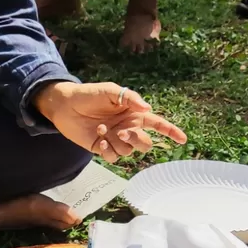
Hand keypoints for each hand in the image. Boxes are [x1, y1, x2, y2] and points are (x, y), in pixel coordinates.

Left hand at [34, 81, 186, 158]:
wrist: (64, 104)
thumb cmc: (89, 94)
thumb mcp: (110, 90)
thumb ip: (129, 98)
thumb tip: (148, 109)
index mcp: (134, 114)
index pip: (157, 124)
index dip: (171, 131)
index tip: (182, 139)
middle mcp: (128, 128)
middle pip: (145, 143)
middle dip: (137, 140)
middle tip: (123, 132)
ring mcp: (116, 140)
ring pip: (129, 152)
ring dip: (118, 143)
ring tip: (102, 130)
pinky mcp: (103, 148)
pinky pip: (114, 158)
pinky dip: (109, 151)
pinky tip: (100, 140)